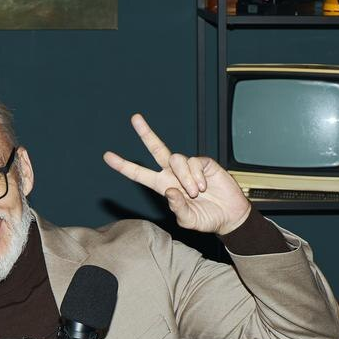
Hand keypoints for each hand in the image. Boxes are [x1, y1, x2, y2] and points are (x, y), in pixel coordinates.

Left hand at [103, 113, 251, 235]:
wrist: (230, 216)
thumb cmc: (207, 219)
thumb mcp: (189, 221)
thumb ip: (178, 209)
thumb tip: (170, 191)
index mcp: (164, 186)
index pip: (140, 174)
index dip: (124, 166)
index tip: (108, 156)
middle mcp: (174, 174)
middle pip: (157, 149)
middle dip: (146, 133)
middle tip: (135, 118)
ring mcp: (189, 167)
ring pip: (177, 159)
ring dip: (185, 178)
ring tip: (196, 193)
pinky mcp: (204, 163)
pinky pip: (194, 162)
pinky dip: (197, 176)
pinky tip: (204, 186)